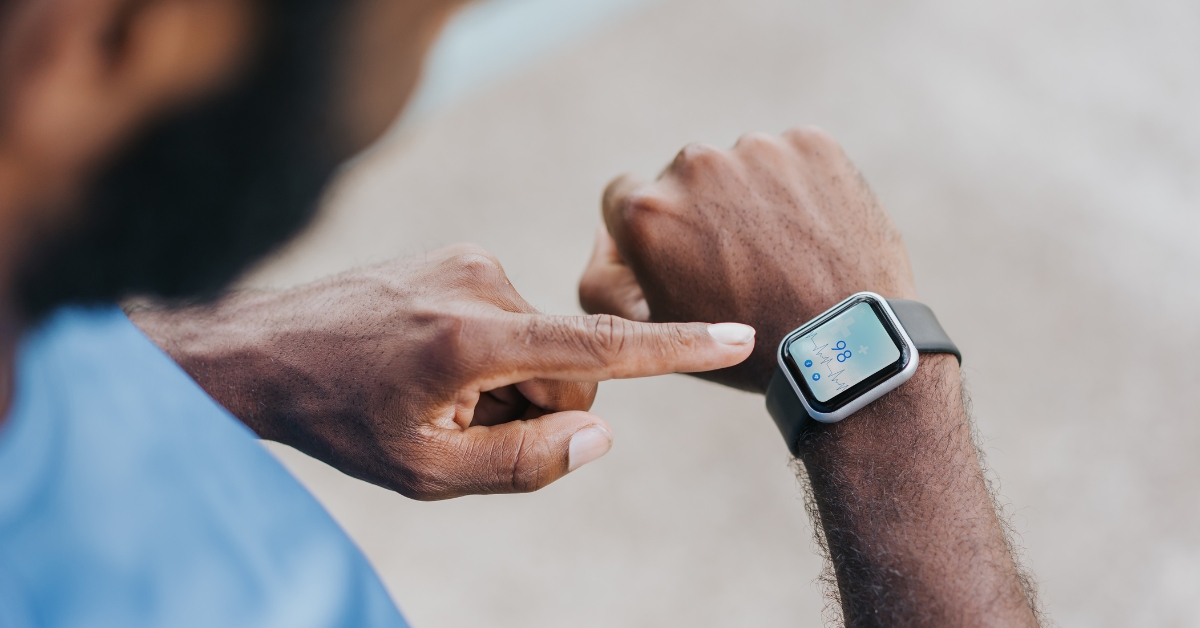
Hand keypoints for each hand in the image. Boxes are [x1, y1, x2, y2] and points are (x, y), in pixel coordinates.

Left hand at [132, 244, 754, 499]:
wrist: (265, 353)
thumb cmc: (343, 420)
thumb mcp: (426, 473)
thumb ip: (524, 462)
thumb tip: (600, 433)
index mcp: (473, 340)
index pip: (598, 349)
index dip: (675, 349)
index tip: (736, 335)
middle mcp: (479, 284)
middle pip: (568, 365)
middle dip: (537, 405)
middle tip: (464, 425)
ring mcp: (467, 261)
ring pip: (539, 342)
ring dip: (507, 379)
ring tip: (437, 392)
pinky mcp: (458, 254)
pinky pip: (510, 314)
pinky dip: (490, 350)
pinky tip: (432, 363)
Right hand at [579, 128, 915, 392]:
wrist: (846, 343)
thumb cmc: (743, 345)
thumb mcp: (648, 329)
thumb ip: (600, 279)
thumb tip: (606, 231)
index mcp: (645, 209)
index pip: (624, 195)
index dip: (653, 230)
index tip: (685, 255)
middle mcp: (693, 164)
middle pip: (684, 177)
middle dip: (704, 210)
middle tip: (743, 263)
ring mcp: (756, 149)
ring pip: (741, 166)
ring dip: (752, 197)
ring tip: (784, 253)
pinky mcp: (811, 143)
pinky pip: (792, 157)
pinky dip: (799, 187)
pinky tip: (814, 233)